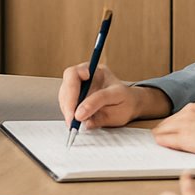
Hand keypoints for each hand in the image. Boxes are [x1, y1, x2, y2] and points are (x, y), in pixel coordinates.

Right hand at [57, 64, 171, 129]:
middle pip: (67, 83)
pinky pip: (66, 101)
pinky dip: (68, 112)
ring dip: (67, 108)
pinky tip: (74, 121)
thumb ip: (99, 105)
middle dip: (68, 102)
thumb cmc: (126, 101)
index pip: (76, 74)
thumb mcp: (117, 101)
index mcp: (96, 71)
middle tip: (72, 121)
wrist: (130, 105)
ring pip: (64, 92)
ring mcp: (79, 84)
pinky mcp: (76, 95)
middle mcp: (84, 74)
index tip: (74, 106)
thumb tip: (81, 117)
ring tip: (73, 123)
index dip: (72, 90)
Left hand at [152, 100, 194, 157]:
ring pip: (165, 128)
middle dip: (166, 128)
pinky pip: (166, 139)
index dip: (175, 123)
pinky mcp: (183, 137)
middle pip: (170, 120)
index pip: (181, 114)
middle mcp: (191, 110)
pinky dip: (162, 141)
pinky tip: (159, 143)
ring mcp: (185, 123)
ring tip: (158, 139)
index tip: (172, 128)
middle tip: (160, 135)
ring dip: (162, 134)